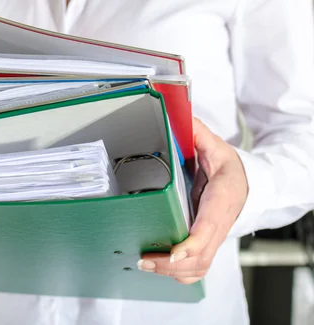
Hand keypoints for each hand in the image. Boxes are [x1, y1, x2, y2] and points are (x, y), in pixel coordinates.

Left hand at [137, 117, 247, 283]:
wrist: (248, 186)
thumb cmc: (230, 170)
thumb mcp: (216, 148)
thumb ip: (198, 135)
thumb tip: (180, 117)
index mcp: (221, 201)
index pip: (207, 229)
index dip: (190, 245)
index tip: (173, 253)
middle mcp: (218, 225)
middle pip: (199, 257)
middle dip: (170, 264)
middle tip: (143, 258)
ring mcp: (214, 239)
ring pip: (197, 268)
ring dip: (171, 273)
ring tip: (144, 263)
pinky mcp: (207, 246)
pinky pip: (196, 269)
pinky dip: (178, 275)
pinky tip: (157, 268)